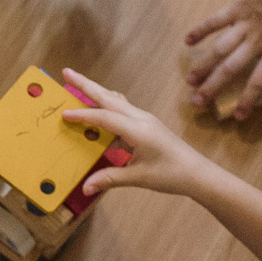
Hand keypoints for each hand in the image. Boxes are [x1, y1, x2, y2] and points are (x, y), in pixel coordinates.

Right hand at [58, 69, 211, 198]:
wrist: (198, 174)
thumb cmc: (172, 175)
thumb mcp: (139, 178)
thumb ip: (110, 179)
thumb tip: (85, 188)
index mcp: (138, 130)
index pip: (104, 118)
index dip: (82, 115)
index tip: (63, 113)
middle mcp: (140, 119)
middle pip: (108, 98)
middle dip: (86, 85)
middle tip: (67, 72)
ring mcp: (144, 119)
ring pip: (115, 101)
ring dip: (96, 92)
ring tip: (78, 85)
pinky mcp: (146, 124)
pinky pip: (122, 110)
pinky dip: (106, 106)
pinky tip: (99, 109)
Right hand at [183, 0, 261, 117]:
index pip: (261, 80)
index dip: (248, 98)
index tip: (238, 115)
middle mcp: (258, 41)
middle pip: (231, 69)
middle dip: (213, 88)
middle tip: (197, 102)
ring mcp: (245, 24)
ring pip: (219, 50)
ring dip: (203, 66)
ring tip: (190, 80)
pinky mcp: (236, 8)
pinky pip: (215, 21)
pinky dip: (200, 30)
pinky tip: (187, 41)